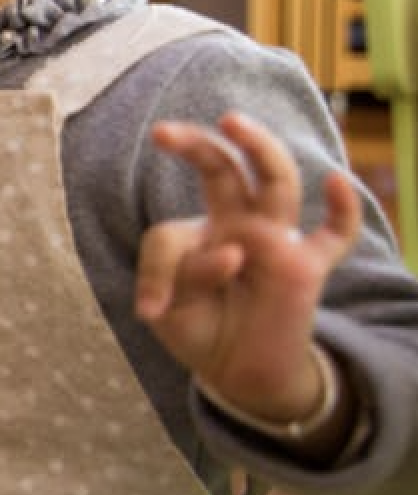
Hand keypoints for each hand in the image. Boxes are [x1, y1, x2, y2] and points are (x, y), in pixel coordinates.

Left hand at [133, 112, 361, 425]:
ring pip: (276, 182)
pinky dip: (343, 209)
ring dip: (258, 149)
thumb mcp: (167, 310)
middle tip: (163, 133)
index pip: (170, 233)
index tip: (151, 311)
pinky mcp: (306, 267)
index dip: (156, 271)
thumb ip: (179, 276)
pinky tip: (336, 181)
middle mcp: (239, 225)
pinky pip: (335, 235)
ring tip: (231, 122)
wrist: (237, 372)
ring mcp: (275, 241)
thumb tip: (231, 253)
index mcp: (199, 232)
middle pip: (224, 170)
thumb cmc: (199, 329)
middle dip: (197, 146)